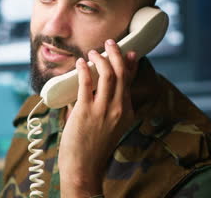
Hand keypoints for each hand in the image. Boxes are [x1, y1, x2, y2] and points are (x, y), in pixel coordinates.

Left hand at [58, 39, 138, 196]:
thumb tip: (90, 82)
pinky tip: (80, 63)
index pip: (130, 81)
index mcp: (127, 111)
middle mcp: (119, 109)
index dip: (129, 64)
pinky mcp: (86, 111)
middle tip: (110, 42)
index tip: (128, 52)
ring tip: (93, 52)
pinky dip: (84, 69)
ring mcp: (103, 110)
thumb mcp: (108, 124)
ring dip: (100, 58)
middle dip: (116, 54)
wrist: (84, 166)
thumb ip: (102, 103)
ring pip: (108, 74)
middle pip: (122, 73)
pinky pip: (86, 83)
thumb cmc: (92, 146)